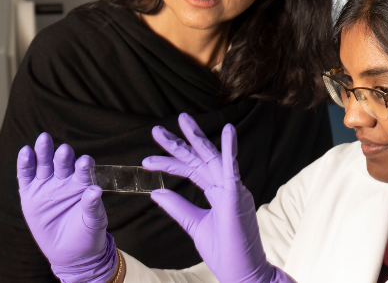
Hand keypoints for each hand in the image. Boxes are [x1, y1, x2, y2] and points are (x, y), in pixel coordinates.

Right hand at [17, 133, 116, 282]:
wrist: (71, 253)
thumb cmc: (87, 233)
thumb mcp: (93, 221)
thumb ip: (92, 206)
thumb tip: (96, 190)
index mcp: (83, 184)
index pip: (83, 170)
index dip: (84, 165)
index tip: (84, 162)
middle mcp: (65, 180)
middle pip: (62, 162)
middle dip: (63, 155)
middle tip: (64, 149)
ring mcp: (47, 185)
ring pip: (44, 164)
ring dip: (43, 152)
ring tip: (44, 140)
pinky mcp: (30, 194)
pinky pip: (26, 176)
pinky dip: (25, 164)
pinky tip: (25, 152)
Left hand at [143, 113, 293, 282]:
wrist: (241, 273)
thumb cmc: (224, 251)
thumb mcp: (194, 225)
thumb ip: (177, 207)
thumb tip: (157, 192)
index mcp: (218, 193)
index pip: (192, 170)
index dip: (170, 162)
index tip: (146, 161)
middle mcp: (227, 186)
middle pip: (200, 159)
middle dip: (179, 143)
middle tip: (156, 130)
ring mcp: (234, 190)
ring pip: (213, 158)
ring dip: (198, 139)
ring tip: (183, 120)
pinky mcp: (238, 197)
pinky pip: (233, 170)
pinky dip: (230, 150)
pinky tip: (229, 131)